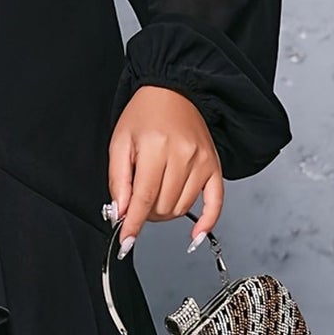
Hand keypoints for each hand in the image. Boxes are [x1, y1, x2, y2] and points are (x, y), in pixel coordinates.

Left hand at [105, 85, 222, 258]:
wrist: (173, 92)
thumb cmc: (144, 115)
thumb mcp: (120, 143)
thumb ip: (118, 180)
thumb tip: (121, 213)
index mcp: (157, 147)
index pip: (144, 198)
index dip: (134, 224)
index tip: (126, 241)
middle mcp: (183, 155)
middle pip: (163, 206)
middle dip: (146, 213)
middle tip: (137, 201)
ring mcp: (202, 162)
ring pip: (181, 208)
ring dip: (165, 212)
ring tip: (155, 196)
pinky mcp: (214, 166)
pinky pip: (215, 202)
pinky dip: (206, 223)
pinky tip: (195, 234)